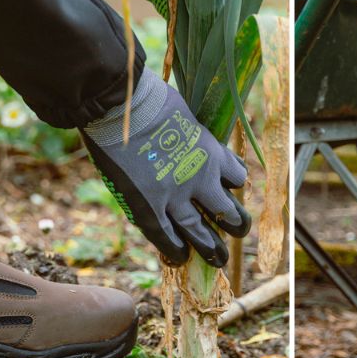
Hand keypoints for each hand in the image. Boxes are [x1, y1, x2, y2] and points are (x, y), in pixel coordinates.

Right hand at [81, 70, 250, 267]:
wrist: (119, 105)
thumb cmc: (148, 99)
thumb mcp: (185, 114)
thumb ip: (191, 134)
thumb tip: (188, 136)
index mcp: (212, 152)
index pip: (237, 176)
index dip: (233, 182)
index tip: (228, 185)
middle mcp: (200, 178)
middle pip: (227, 212)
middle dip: (234, 224)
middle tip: (237, 231)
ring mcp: (174, 196)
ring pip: (200, 231)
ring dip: (210, 247)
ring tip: (218, 258)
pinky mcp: (147, 206)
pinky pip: (165, 236)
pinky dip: (174, 249)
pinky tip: (181, 257)